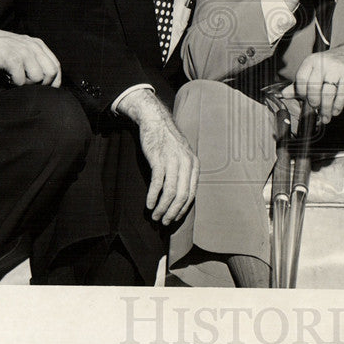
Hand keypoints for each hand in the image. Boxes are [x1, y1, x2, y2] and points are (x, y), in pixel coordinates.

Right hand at [0, 26, 61, 86]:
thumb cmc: (1, 49)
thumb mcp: (23, 49)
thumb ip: (35, 59)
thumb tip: (48, 80)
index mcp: (38, 44)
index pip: (56, 65)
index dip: (55, 80)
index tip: (50, 88)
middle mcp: (34, 47)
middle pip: (51, 72)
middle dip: (43, 84)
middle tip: (29, 84)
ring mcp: (24, 52)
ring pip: (38, 78)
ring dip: (27, 83)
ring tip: (15, 78)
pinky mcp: (13, 59)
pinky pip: (21, 80)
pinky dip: (14, 82)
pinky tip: (7, 76)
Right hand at [115, 89, 199, 224]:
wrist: (156, 121)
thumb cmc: (168, 142)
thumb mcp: (182, 156)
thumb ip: (185, 173)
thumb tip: (181, 198)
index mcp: (194, 165)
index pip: (192, 194)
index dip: (182, 209)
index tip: (174, 218)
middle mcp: (186, 163)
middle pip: (182, 196)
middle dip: (172, 212)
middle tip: (163, 222)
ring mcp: (173, 161)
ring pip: (170, 192)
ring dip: (162, 208)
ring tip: (154, 216)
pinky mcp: (158, 159)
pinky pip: (157, 183)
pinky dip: (152, 197)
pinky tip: (149, 204)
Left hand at [289, 43, 343, 123]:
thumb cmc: (330, 65)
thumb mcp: (313, 70)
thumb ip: (299, 83)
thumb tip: (284, 94)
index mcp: (311, 61)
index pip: (301, 78)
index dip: (301, 92)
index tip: (304, 100)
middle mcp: (322, 63)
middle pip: (314, 87)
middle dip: (314, 102)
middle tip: (315, 109)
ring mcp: (336, 68)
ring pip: (327, 93)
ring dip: (326, 109)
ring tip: (325, 117)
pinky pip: (341, 94)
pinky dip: (337, 106)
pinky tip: (335, 111)